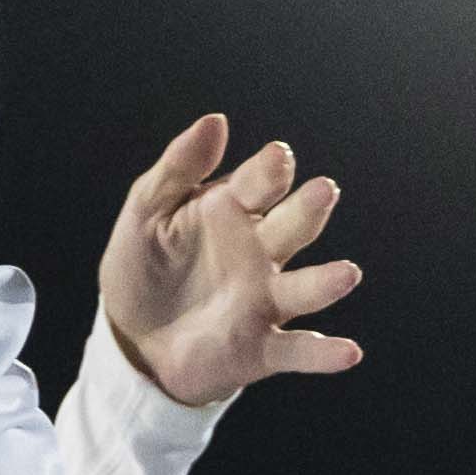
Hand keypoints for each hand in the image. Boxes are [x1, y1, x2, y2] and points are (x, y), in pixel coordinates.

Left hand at [92, 117, 361, 406]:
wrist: (128, 342)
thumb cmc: (142, 268)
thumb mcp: (146, 213)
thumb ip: (177, 168)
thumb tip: (216, 121)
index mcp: (233, 212)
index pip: (259, 184)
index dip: (269, 172)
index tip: (277, 159)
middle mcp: (260, 253)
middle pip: (292, 227)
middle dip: (307, 210)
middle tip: (323, 192)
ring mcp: (265, 301)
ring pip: (304, 288)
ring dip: (326, 281)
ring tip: (347, 274)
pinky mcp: (261, 348)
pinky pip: (297, 350)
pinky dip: (323, 353)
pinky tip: (347, 353)